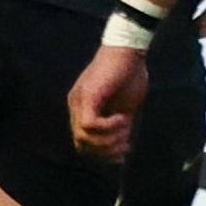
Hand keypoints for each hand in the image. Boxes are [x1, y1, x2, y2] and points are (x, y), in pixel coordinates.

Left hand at [67, 45, 149, 161]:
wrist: (130, 51)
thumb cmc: (129, 76)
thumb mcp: (125, 109)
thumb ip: (119, 130)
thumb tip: (121, 155)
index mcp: (82, 110)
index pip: (83, 143)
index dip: (103, 153)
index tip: (124, 151)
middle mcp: (76, 107)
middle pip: (81, 144)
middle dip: (106, 150)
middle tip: (125, 143)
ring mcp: (79, 101)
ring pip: (83, 137)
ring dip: (108, 140)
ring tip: (125, 130)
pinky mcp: (87, 96)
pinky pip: (90, 125)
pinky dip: (107, 128)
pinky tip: (122, 120)